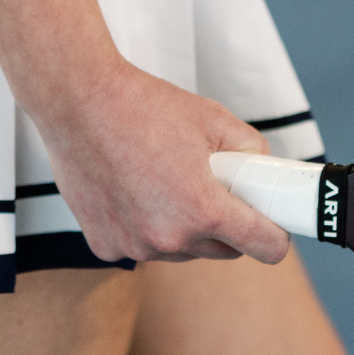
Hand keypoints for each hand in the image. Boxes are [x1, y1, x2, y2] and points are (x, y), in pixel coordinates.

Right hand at [36, 60, 290, 264]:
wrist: (77, 102)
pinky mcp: (105, 245)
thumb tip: (263, 171)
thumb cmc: (144, 107)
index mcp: (203, 210)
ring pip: (181, 252)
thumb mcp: (215, 119)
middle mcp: (170, 238)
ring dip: (184, 231)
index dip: (276, 238)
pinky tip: (134, 193)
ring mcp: (134, 246)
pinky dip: (145, 229)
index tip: (273, 227)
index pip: (264, 248)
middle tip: (214, 192)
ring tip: (167, 185)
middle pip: (222, 251)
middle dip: (226, 227)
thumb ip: (251, 150)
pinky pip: (142, 247)